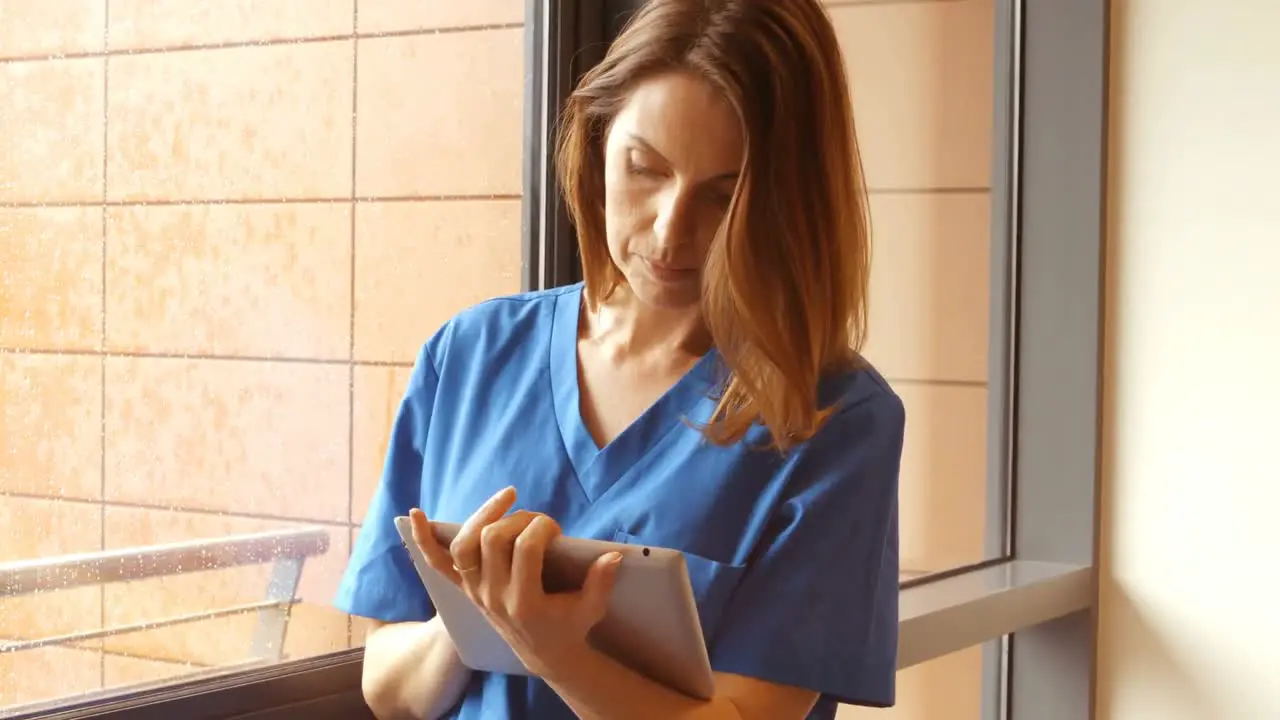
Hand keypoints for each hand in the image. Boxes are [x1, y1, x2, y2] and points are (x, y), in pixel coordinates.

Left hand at [408, 487, 623, 677]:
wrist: (544, 653)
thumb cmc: (570, 625)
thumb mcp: (591, 609)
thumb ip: (601, 583)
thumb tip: (612, 555)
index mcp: (524, 602)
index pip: (525, 548)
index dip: (542, 527)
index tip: (557, 528)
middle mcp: (493, 596)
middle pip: (493, 538)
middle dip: (520, 518)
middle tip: (538, 521)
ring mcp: (475, 591)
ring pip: (465, 543)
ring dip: (484, 515)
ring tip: (507, 499)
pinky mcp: (465, 588)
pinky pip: (437, 563)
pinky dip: (423, 539)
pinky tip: (416, 515)